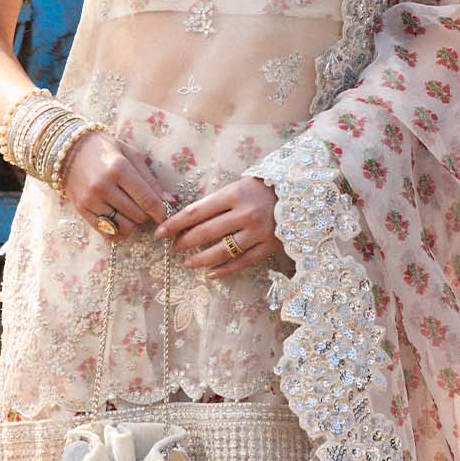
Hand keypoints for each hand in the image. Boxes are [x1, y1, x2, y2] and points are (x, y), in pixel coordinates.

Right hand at [61, 132, 169, 239]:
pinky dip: (118, 231)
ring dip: (132, 222)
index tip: (166, 215)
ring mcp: (91, 200)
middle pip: (137, 215)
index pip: (147, 199)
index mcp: (118, 169)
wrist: (68, 149)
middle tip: (142, 204)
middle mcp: (103, 186)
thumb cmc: (105, 149)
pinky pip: (107, 233)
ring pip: (124, 226)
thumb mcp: (130, 155)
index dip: (160, 211)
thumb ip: (150, 179)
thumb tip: (170, 201)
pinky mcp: (82, 210)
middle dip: (145, 213)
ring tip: (130, 211)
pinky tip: (120, 220)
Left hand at [154, 175, 280, 279]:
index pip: (195, 212)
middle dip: (185, 242)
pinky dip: (224, 269)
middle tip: (174, 248)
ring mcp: (258, 232)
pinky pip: (242, 262)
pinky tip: (210, 274)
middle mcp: (245, 214)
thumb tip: (188, 220)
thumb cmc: (263, 187)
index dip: (174, 224)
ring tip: (188, 262)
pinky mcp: (269, 246)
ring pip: (222, 251)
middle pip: (206, 232)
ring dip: (201, 259)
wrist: (300, 193)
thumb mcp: (238, 186)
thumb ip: (216, 202)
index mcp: (234, 194)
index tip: (160, 232)